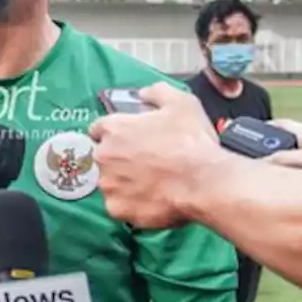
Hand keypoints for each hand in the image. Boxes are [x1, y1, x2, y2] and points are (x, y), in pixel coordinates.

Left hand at [88, 83, 226, 228]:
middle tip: (146, 162)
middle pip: (104, 157)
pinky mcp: (118, 209)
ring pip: (111, 183)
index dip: (114, 133)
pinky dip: (132, 204)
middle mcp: (104, 156)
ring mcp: (109, 185)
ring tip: (152, 183)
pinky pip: (120, 206)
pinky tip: (151, 199)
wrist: (204, 182)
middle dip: (120, 158)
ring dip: (125, 182)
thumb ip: (156, 92)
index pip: (98, 128)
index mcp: (113, 128)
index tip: (128, 138)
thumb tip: (144, 93)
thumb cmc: (191, 142)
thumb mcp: (181, 102)